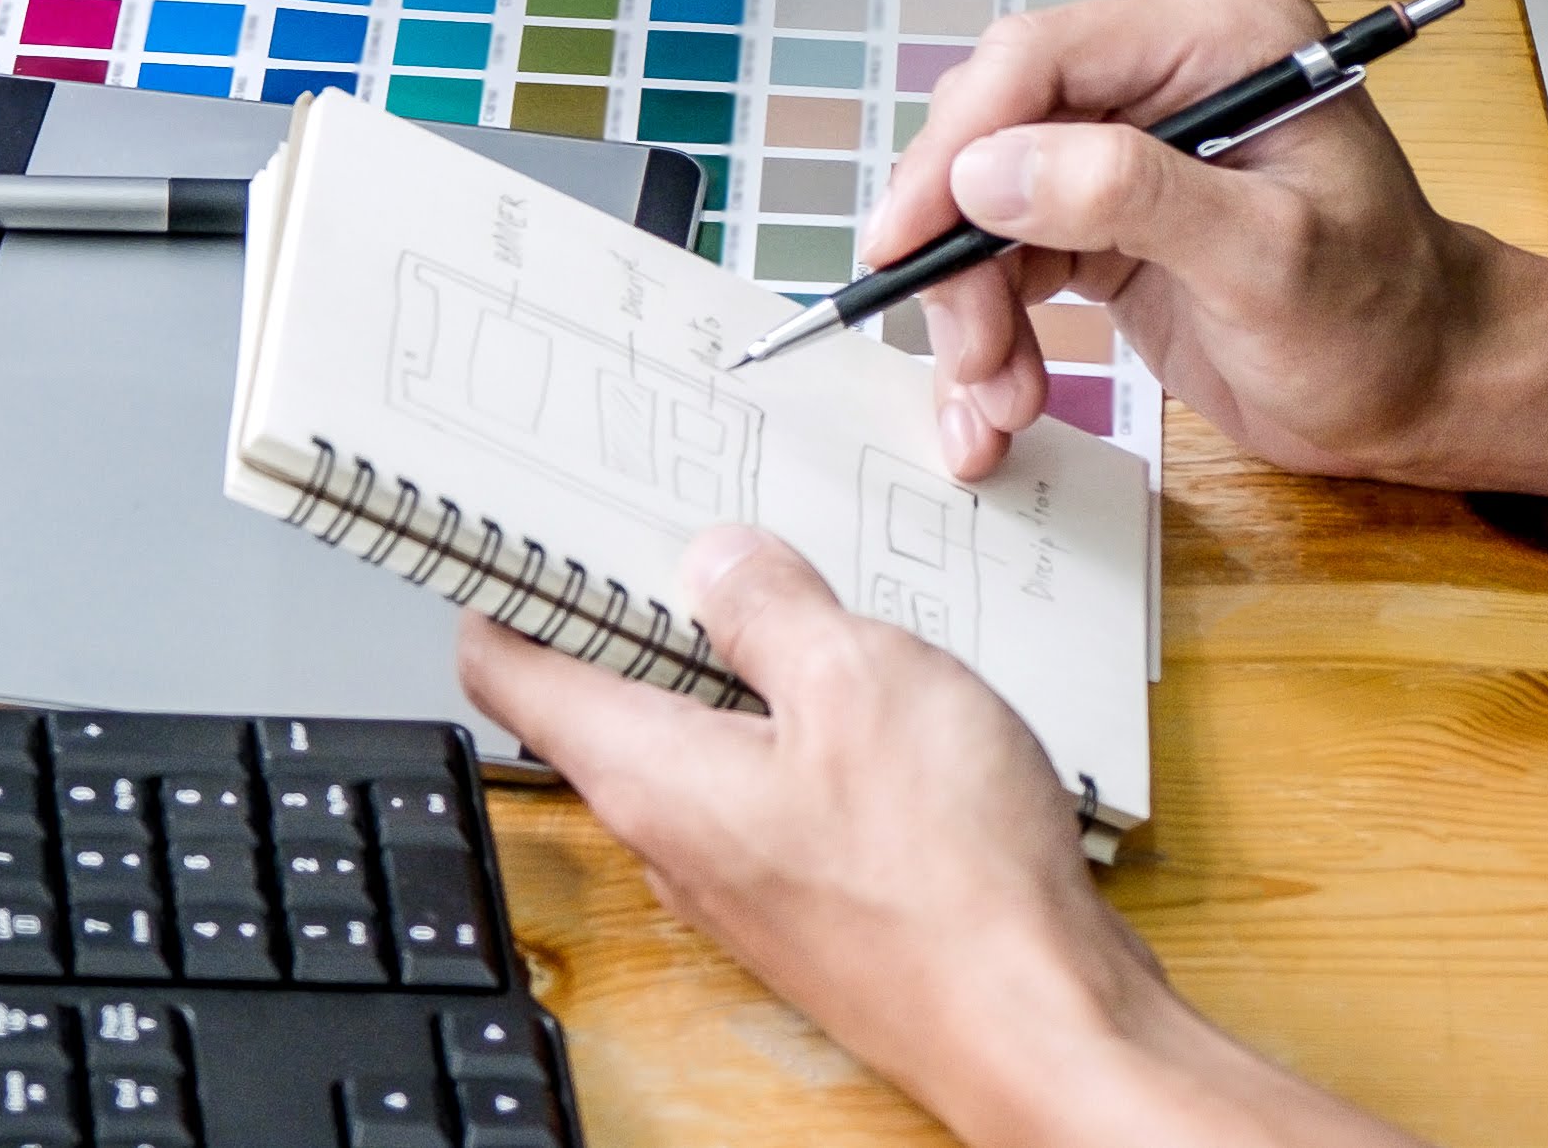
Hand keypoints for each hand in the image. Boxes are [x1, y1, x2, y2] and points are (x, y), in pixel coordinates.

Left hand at [465, 531, 1404, 1146]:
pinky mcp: (813, 894)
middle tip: (701, 527)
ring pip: (704, 739)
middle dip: (644, 607)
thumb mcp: (859, 679)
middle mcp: (676, 833)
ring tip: (806, 594)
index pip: (508, 671)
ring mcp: (744, 871)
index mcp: (649, 773)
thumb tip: (717, 562)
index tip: (531, 520)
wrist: (1039, 1027)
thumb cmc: (945, 877)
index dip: (509, 585)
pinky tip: (876, 691)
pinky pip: (775, 785)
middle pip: (608, 696)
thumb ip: (771, 609)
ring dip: (740, 666)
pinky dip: (804, 726)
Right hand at [887, 0, 1547, 486]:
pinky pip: (1005, 253)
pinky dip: (990, 330)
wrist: (1427, 391)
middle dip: (960, 251)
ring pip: (981, 203)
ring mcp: (1126, 140)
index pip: (1038, 59)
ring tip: (996, 404)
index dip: (956, 148)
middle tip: (970, 358)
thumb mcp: (1268, 259)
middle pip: (991, 132)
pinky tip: (1000, 399)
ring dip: (970, 309)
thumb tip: (985, 171)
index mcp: (1216, 34)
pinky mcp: (1101, 212)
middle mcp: (1161, 68)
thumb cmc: (1383, 320)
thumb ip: (1129, 196)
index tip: (905, 242)